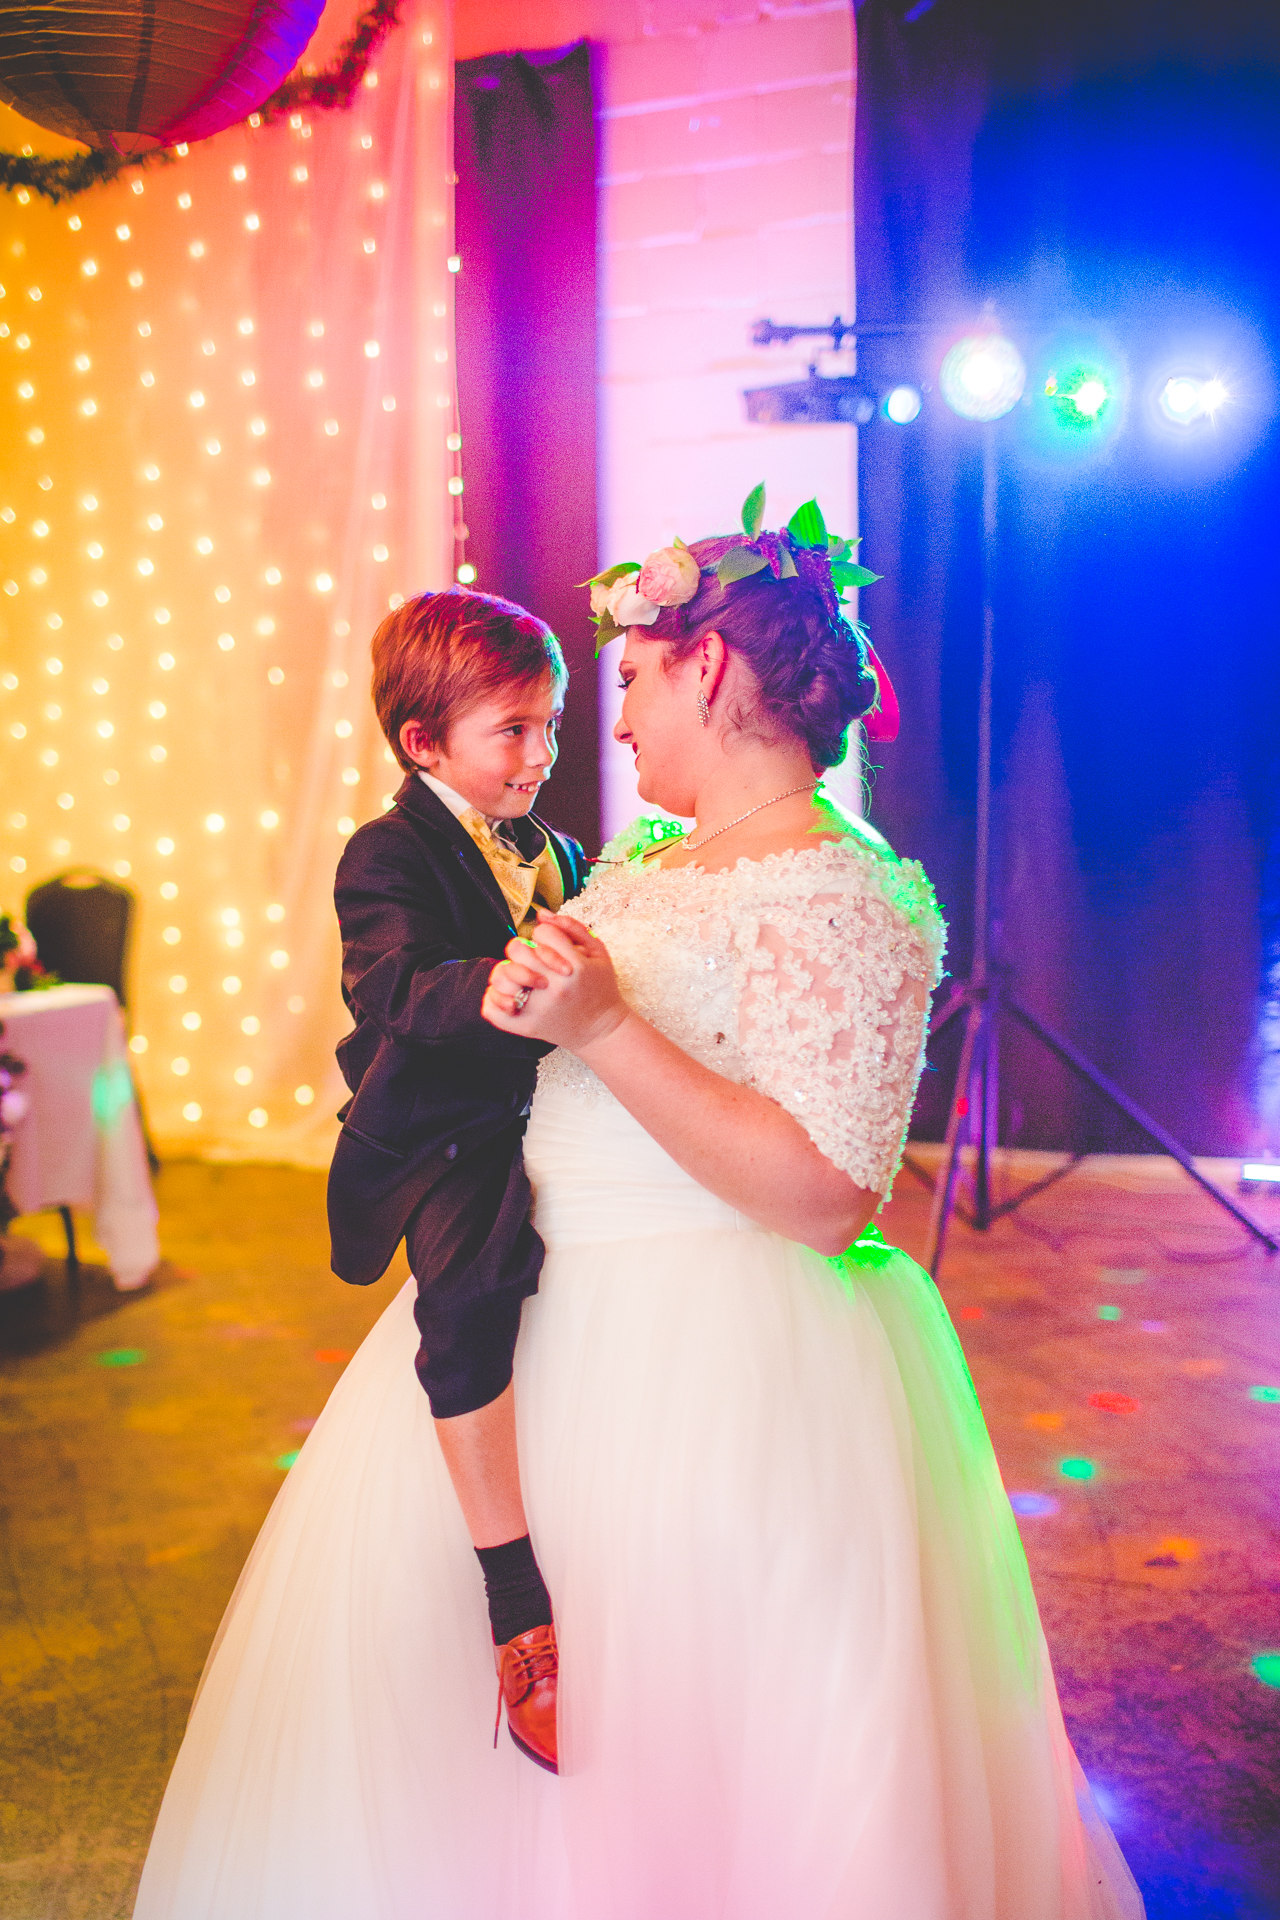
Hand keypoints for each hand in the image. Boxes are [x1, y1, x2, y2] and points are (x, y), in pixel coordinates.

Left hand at [481, 913, 629, 1051]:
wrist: (601, 1030)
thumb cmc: (599, 986)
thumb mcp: (598, 952)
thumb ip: (571, 927)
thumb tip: (541, 915)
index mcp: (574, 966)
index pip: (542, 933)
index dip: (544, 935)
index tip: (552, 946)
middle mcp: (554, 987)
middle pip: (518, 950)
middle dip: (523, 949)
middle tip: (533, 960)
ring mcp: (538, 1008)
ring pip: (502, 976)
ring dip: (508, 972)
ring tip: (521, 978)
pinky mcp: (526, 1026)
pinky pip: (492, 1008)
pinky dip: (493, 998)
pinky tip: (509, 995)